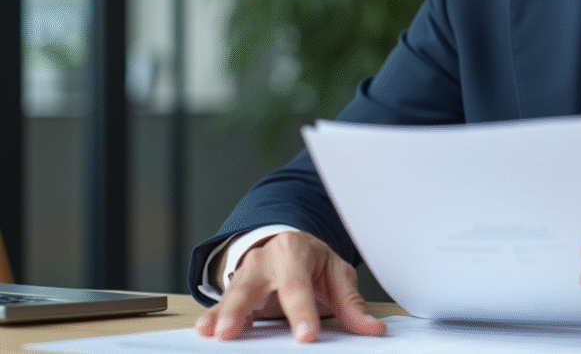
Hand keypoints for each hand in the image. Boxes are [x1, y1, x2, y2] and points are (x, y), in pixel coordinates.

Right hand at [194, 231, 385, 342]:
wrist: (288, 246)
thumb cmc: (314, 262)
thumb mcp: (336, 275)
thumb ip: (351, 304)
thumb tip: (374, 330)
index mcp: (295, 251)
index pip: (298, 285)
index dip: (301, 311)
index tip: (306, 336)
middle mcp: (265, 259)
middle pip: (252, 284)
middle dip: (242, 308)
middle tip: (233, 332)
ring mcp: (245, 273)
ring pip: (231, 293)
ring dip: (221, 314)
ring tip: (215, 333)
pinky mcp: (233, 289)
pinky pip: (221, 303)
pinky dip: (212, 316)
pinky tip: (205, 330)